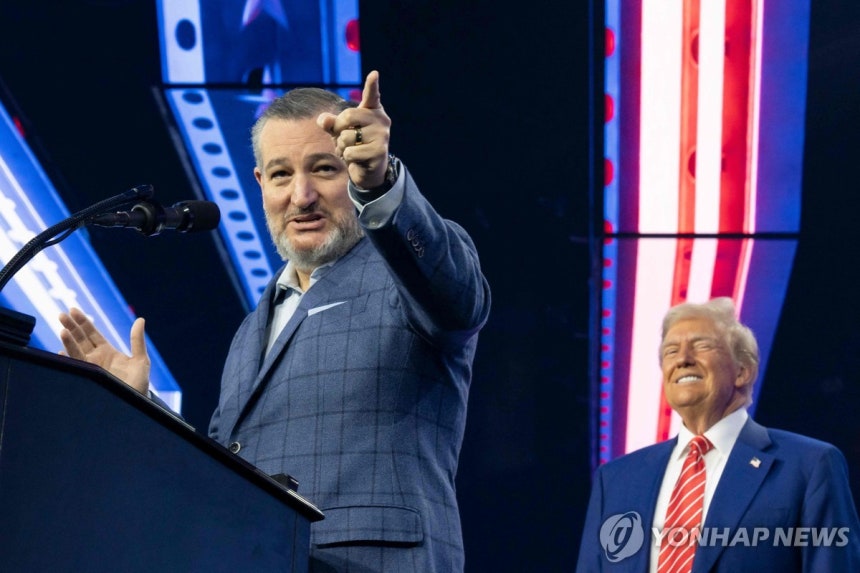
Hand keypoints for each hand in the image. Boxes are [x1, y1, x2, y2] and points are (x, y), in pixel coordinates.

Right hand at [59, 307, 151, 394]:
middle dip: (71, 326)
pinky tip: (60, 354)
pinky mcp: (87, 379)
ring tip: (63, 330)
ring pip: (75, 351)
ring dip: (68, 341)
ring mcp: (89, 369)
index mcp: (107, 351)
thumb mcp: (140, 360)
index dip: (82, 322)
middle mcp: (95, 358)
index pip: (91, 333)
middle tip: (61, 315)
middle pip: (80, 339)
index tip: (73, 310)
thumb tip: (140, 320)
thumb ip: (137, 340)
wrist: (134, 404)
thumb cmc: (138, 383)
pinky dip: (67, 361)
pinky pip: (74, 368)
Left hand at [317, 69, 391, 188]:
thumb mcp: (339, 130)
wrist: (368, 169)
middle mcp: (381, 120)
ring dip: (342, 146)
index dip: (372, 85)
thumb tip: (323, 120)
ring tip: (351, 149)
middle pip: (348, 116)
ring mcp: (382, 136)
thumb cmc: (354, 144)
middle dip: (338, 128)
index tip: (374, 74)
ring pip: (347, 137)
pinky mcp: (379, 152)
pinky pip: (350, 152)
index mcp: (372, 110)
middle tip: (343, 137)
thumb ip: (331, 122)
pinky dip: (347, 157)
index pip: (372, 95)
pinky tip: (356, 159)